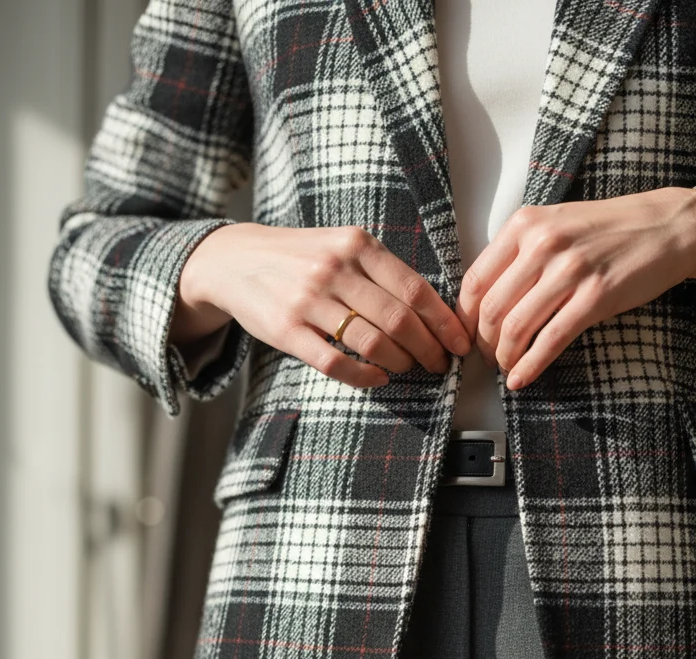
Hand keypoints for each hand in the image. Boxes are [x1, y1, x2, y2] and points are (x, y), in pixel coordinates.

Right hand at [171, 222, 470, 387]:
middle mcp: (334, 268)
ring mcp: (308, 300)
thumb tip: (434, 311)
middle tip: (439, 364)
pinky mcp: (287, 330)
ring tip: (410, 369)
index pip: (415, 289)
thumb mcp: (342, 246)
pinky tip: (378, 378)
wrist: (235, 260)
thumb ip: (381, 271)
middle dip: (428, 349)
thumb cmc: (302, 258)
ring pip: (372, 342)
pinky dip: (365, 376)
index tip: (460, 344)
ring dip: (401, 363)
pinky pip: (336, 362)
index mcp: (356, 244)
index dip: (444, 323)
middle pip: (399, 320)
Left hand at [455, 187, 695, 390]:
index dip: (465, 319)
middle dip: (484, 344)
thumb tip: (486, 301)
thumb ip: (520, 255)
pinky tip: (522, 379)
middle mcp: (542, 243)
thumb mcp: (556, 226)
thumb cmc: (611, 230)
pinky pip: (551, 339)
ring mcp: (570, 270)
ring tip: (507, 368)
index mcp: (525, 225)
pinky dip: (531, 365)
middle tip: (488, 358)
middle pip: (491, 309)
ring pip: (516, 327)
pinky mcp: (596, 296)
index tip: (467, 337)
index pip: (475, 281)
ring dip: (505, 357)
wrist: (668, 226)